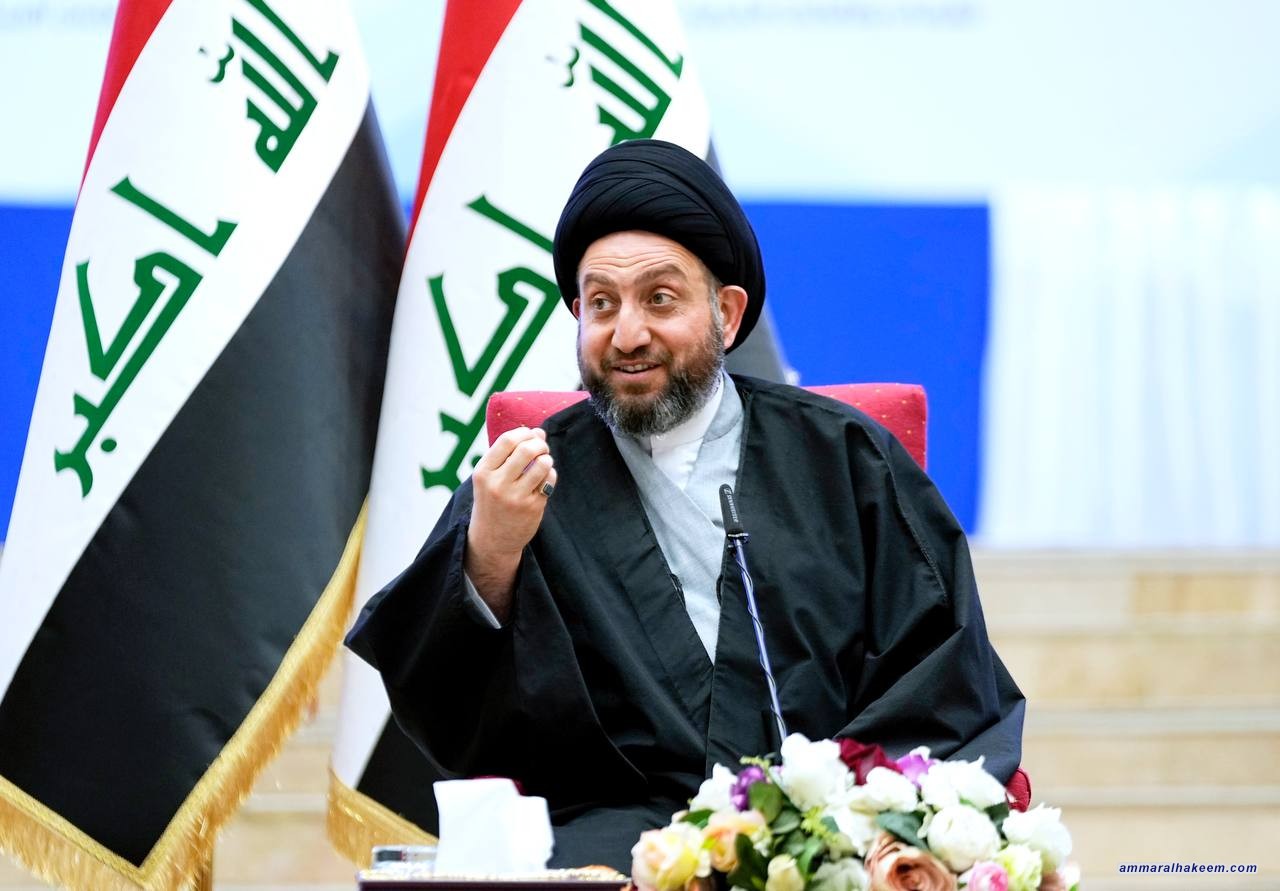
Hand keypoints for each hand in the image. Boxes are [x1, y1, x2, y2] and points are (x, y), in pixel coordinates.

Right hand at [465, 427, 556, 620]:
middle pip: (527, 449)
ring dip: (547, 458)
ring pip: (542, 464)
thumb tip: (538, 431)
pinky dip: (551, 475)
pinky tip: (545, 478)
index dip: (524, 433)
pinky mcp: (532, 508)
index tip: (531, 435)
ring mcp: (516, 497)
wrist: (491, 540)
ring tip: (544, 462)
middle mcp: (498, 484)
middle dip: (540, 443)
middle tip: (542, 447)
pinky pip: (549, 481)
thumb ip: (508, 454)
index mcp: (483, 473)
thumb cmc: (492, 501)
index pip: (507, 440)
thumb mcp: (489, 478)